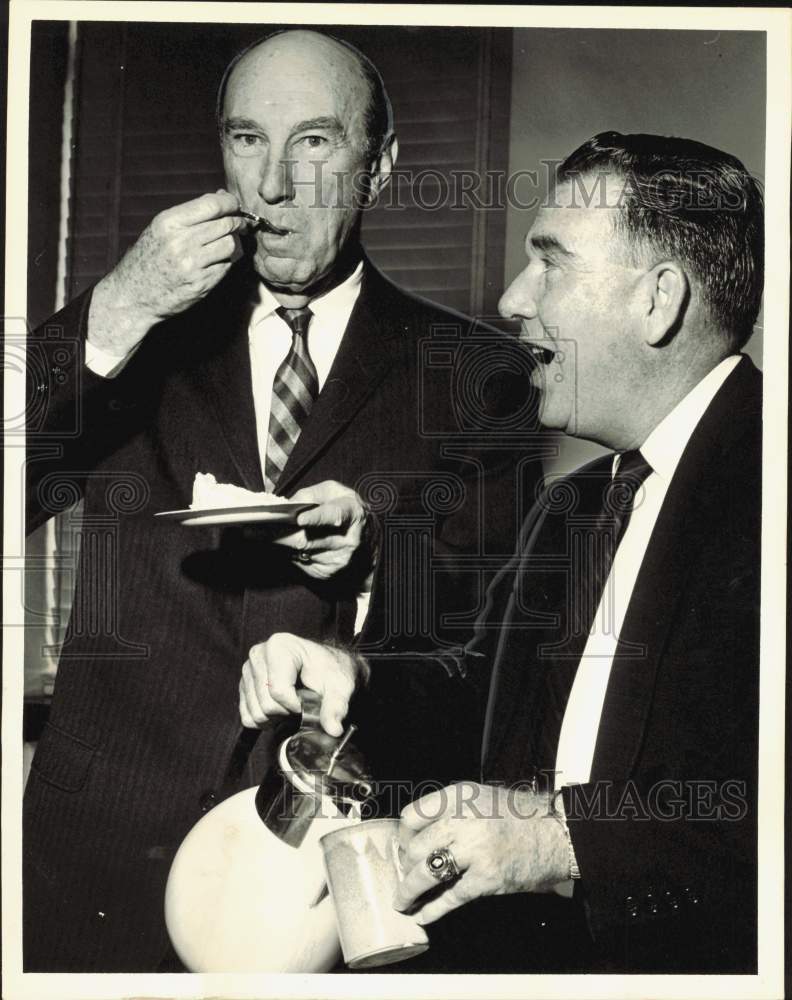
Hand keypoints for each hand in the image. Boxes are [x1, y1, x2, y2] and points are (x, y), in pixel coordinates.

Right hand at [87, 189, 245, 355]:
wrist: (133, 296)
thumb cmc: (149, 258)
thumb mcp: (161, 229)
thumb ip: (191, 214)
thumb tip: (222, 197)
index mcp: (169, 222)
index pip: (212, 205)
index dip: (230, 203)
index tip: (234, 205)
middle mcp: (180, 242)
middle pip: (225, 225)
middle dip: (238, 223)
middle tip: (241, 225)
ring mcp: (192, 265)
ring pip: (230, 245)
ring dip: (235, 242)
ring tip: (229, 242)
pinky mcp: (201, 284)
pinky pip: (226, 266)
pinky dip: (229, 260)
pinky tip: (221, 259)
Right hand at [239, 632, 368, 735]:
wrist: (325, 667)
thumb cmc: (330, 671)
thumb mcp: (340, 686)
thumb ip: (335, 706)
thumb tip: (334, 730)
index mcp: (280, 646)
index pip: (278, 690)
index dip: (297, 705)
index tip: (309, 700)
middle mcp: (259, 654)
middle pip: (266, 704)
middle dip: (287, 711)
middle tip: (302, 702)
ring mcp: (248, 670)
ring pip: (256, 713)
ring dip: (276, 717)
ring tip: (291, 703)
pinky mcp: (243, 686)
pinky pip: (248, 717)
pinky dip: (265, 720)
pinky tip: (280, 708)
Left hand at [273, 481, 377, 583]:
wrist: (369, 542)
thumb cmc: (347, 511)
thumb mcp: (336, 492)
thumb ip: (311, 494)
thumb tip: (287, 506)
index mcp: (352, 513)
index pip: (333, 516)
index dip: (316, 518)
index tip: (299, 519)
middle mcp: (347, 540)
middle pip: (308, 540)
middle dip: (279, 535)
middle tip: (254, 530)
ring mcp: (338, 560)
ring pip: (300, 553)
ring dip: (280, 545)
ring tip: (263, 535)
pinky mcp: (328, 573)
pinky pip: (300, 563)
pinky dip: (290, 553)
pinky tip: (286, 546)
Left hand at [394, 782, 569, 924]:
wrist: (557, 833)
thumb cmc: (520, 816)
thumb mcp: (481, 798)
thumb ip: (452, 810)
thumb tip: (422, 835)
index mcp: (458, 796)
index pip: (412, 816)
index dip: (403, 836)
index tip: (404, 849)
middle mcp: (462, 819)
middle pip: (415, 847)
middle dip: (406, 867)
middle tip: (407, 876)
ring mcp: (474, 849)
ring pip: (426, 874)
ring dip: (409, 891)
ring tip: (402, 902)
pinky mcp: (487, 877)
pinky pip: (450, 896)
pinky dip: (433, 909)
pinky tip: (424, 915)